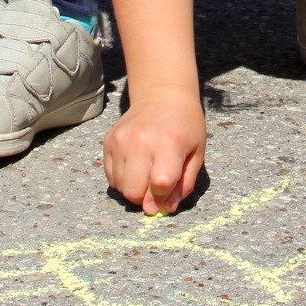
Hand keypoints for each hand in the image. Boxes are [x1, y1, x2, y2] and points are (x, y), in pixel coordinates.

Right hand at [103, 93, 204, 215]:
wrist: (162, 96)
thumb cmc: (185, 126)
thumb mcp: (196, 153)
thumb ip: (184, 184)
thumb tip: (167, 209)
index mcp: (168, 144)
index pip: (160, 184)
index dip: (163, 196)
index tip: (167, 193)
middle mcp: (141, 141)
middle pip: (133, 191)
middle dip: (145, 198)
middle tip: (155, 187)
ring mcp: (121, 141)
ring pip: (120, 187)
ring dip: (133, 188)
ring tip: (146, 173)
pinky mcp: (109, 141)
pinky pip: (111, 176)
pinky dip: (122, 179)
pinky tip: (135, 166)